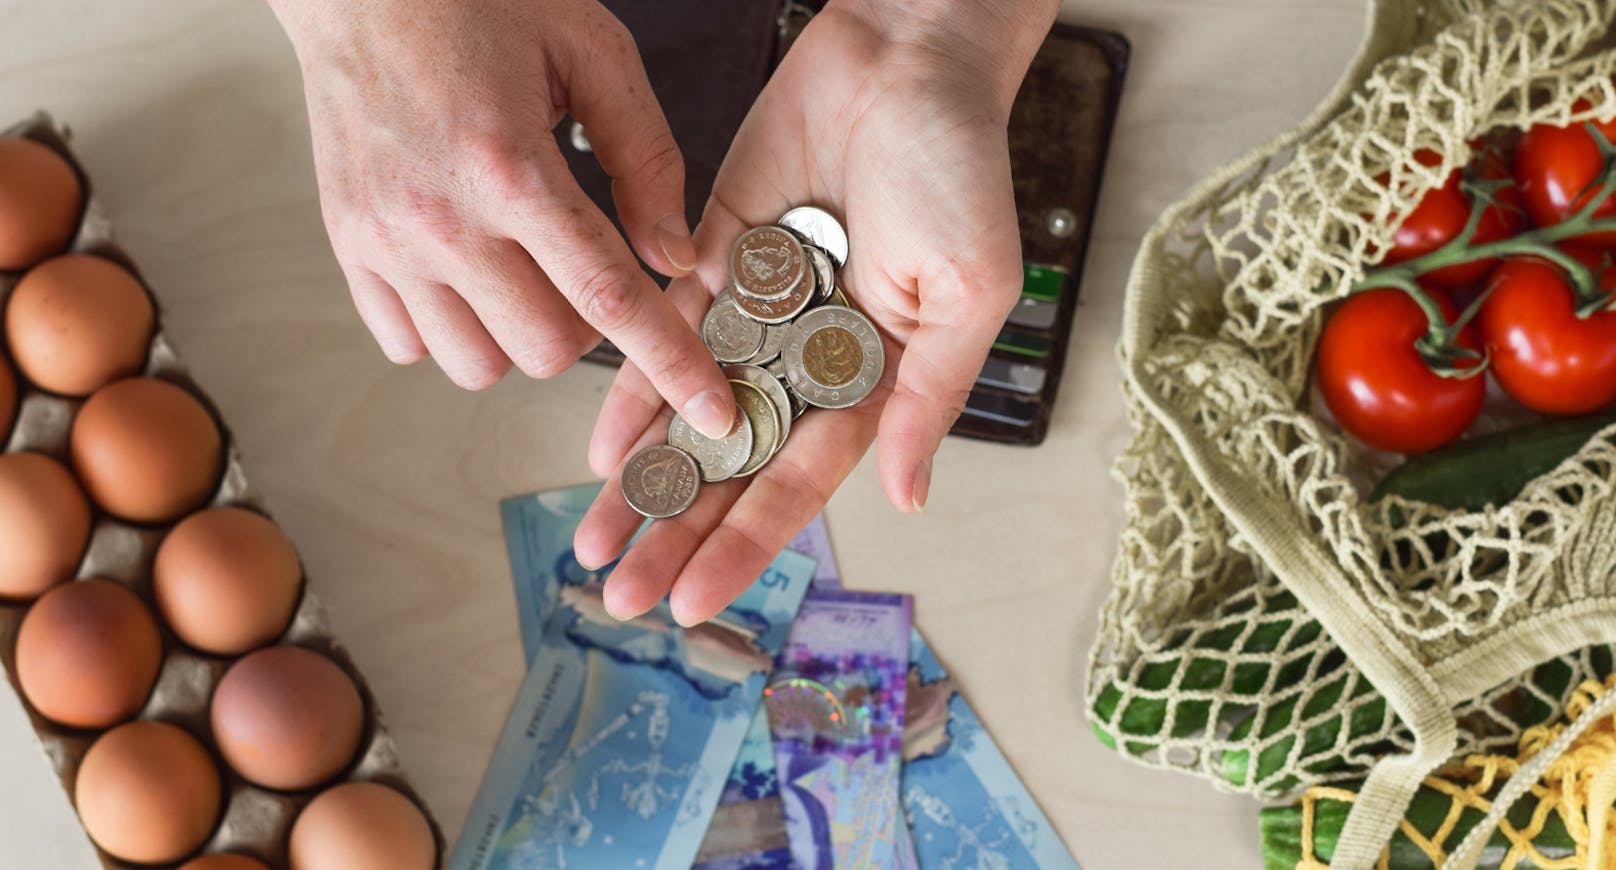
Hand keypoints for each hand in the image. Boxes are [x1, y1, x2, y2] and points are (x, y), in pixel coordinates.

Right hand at [268, 0, 737, 436]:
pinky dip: (453, 328)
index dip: (672, 363)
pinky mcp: (347, 246)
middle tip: (589, 266)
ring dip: (521, 335)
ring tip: (527, 268)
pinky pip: (411, 345)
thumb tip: (678, 256)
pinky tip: (473, 272)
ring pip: (479, 365)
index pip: (609, 299)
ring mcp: (385, 240)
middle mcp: (440, 217)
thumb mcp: (592, 51)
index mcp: (510, 167)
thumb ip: (646, 157)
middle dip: (591, 327)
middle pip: (547, 349)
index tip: (712, 413)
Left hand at [571, 0, 1057, 622]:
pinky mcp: (719, 252)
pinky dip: (634, 387)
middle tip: (620, 596)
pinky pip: (666, 332)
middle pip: (734, 464)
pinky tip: (600, 446)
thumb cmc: (960, 168)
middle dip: (678, 530)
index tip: (694, 598)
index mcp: (877, 376)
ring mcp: (762, 308)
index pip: (799, 481)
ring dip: (645, 479)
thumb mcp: (968, 293)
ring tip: (593, 543)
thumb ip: (929, 398)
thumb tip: (908, 500)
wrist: (907, 56)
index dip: (745, 541)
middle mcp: (813, 355)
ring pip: (692, 413)